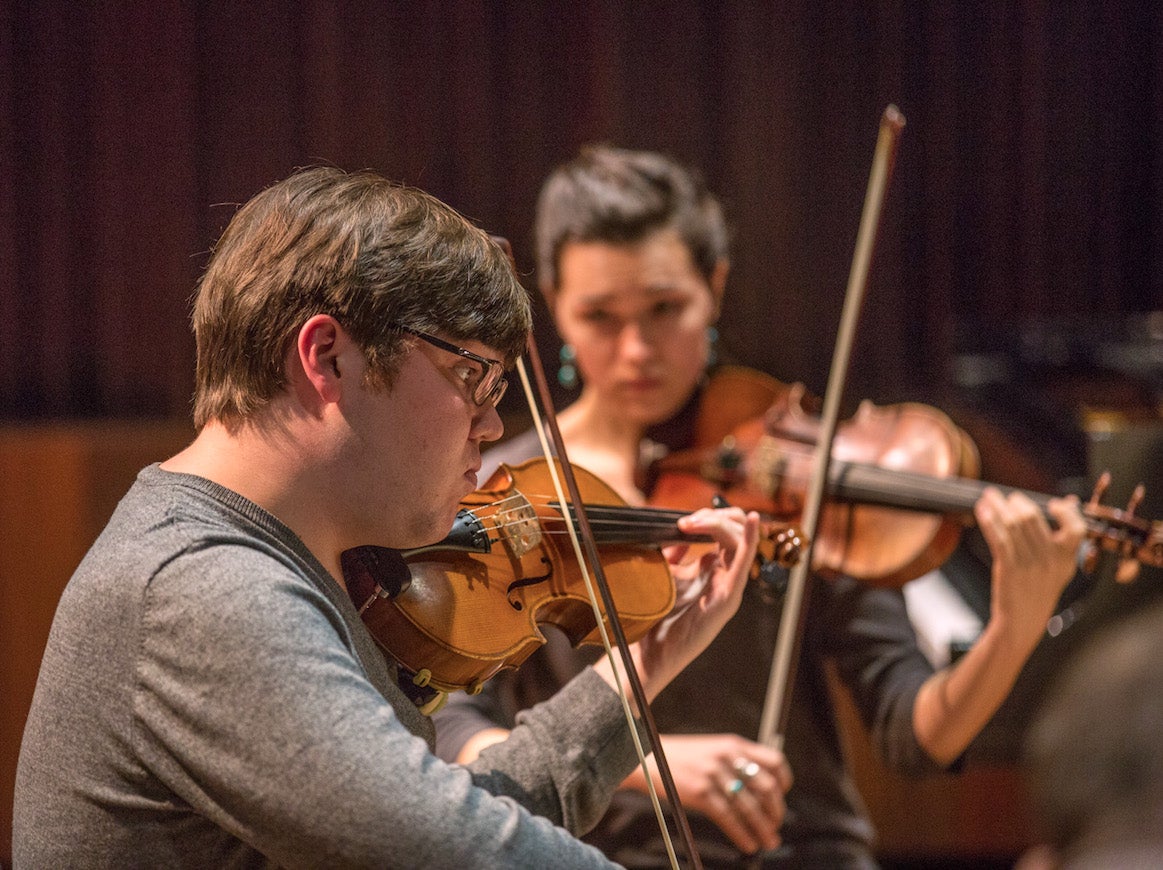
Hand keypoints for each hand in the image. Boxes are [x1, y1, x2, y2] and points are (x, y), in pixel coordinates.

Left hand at [593, 507, 759, 702]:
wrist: (648, 652)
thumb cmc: (655, 617)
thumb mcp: (664, 574)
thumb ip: (672, 551)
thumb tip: (673, 528)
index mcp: (711, 567)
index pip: (723, 529)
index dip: (707, 516)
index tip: (680, 520)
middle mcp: (724, 575)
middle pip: (734, 531)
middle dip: (715, 516)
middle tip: (688, 521)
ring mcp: (728, 586)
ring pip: (739, 542)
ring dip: (718, 524)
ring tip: (694, 524)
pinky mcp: (726, 599)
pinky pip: (743, 565)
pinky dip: (749, 540)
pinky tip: (750, 518)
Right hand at [628, 733, 791, 855]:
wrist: (647, 756)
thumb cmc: (681, 757)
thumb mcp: (712, 748)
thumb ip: (735, 761)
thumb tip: (760, 789)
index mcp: (733, 744)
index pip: (774, 761)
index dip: (784, 782)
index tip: (782, 796)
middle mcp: (727, 757)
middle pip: (767, 787)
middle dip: (776, 811)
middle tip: (775, 825)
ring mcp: (714, 774)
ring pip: (750, 807)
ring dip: (763, 829)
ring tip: (768, 841)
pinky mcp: (701, 792)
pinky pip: (729, 818)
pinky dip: (742, 834)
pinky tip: (747, 844)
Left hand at [975, 487, 1085, 646]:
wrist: (1022, 622)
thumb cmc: (1037, 590)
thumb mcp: (1059, 567)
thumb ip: (1064, 537)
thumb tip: (1071, 502)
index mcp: (1067, 559)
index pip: (1077, 529)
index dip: (1065, 512)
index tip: (1052, 503)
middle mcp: (1051, 561)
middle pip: (1033, 519)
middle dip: (1015, 502)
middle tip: (1002, 496)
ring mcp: (1030, 565)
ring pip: (1013, 525)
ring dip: (997, 507)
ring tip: (987, 497)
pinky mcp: (1010, 569)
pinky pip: (999, 538)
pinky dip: (989, 521)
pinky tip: (981, 512)